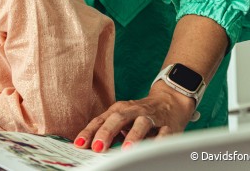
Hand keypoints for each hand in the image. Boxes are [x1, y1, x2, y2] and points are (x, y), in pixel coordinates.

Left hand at [74, 82, 195, 152]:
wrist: (170, 100)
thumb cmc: (140, 113)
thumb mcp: (123, 119)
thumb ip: (110, 131)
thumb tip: (92, 146)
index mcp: (118, 110)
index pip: (101, 120)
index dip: (89, 132)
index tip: (79, 144)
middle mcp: (133, 111)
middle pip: (118, 118)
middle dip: (106, 132)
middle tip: (97, 147)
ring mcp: (151, 117)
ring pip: (141, 124)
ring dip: (133, 136)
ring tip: (126, 150)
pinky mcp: (168, 125)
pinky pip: (164, 133)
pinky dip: (159, 141)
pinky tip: (153, 149)